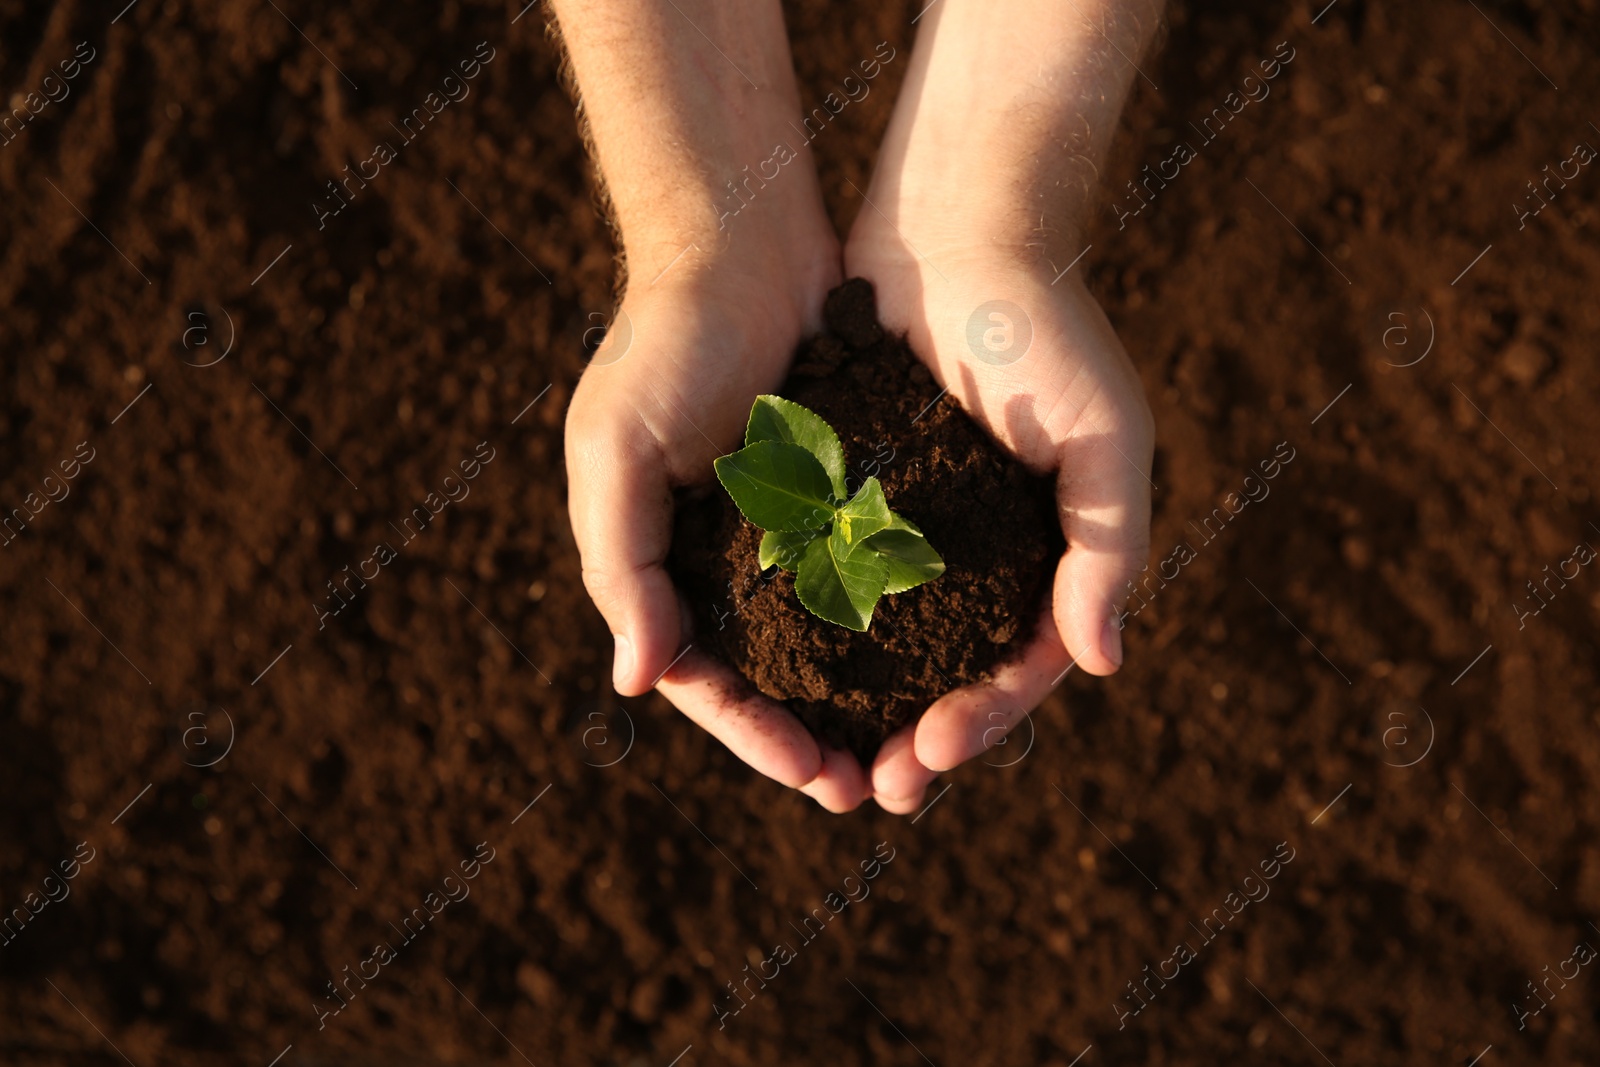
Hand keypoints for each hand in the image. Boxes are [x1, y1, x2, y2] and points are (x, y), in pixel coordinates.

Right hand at [565, 228, 879, 811]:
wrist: (743, 243)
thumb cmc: (664, 342)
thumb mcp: (616, 450)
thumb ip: (623, 564)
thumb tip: (638, 685)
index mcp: (669, 565)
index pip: (709, 679)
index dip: (756, 736)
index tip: (815, 775)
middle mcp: (731, 560)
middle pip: (776, 679)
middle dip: (818, 740)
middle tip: (876, 792)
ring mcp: (793, 530)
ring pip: (834, 642)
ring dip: (868, 699)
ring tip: (920, 748)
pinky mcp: (849, 493)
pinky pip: (878, 574)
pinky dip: (903, 622)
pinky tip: (947, 659)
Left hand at [842, 187, 1153, 815]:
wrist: (958, 230)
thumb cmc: (1045, 331)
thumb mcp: (1104, 438)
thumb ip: (1109, 548)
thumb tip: (1101, 665)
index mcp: (1046, 555)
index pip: (1019, 667)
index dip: (981, 723)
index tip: (929, 760)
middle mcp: (978, 555)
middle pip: (946, 673)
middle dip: (913, 738)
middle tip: (870, 792)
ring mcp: (912, 529)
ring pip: (882, 643)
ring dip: (855, 705)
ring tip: (816, 759)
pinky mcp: (851, 494)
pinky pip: (829, 577)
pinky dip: (808, 629)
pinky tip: (772, 671)